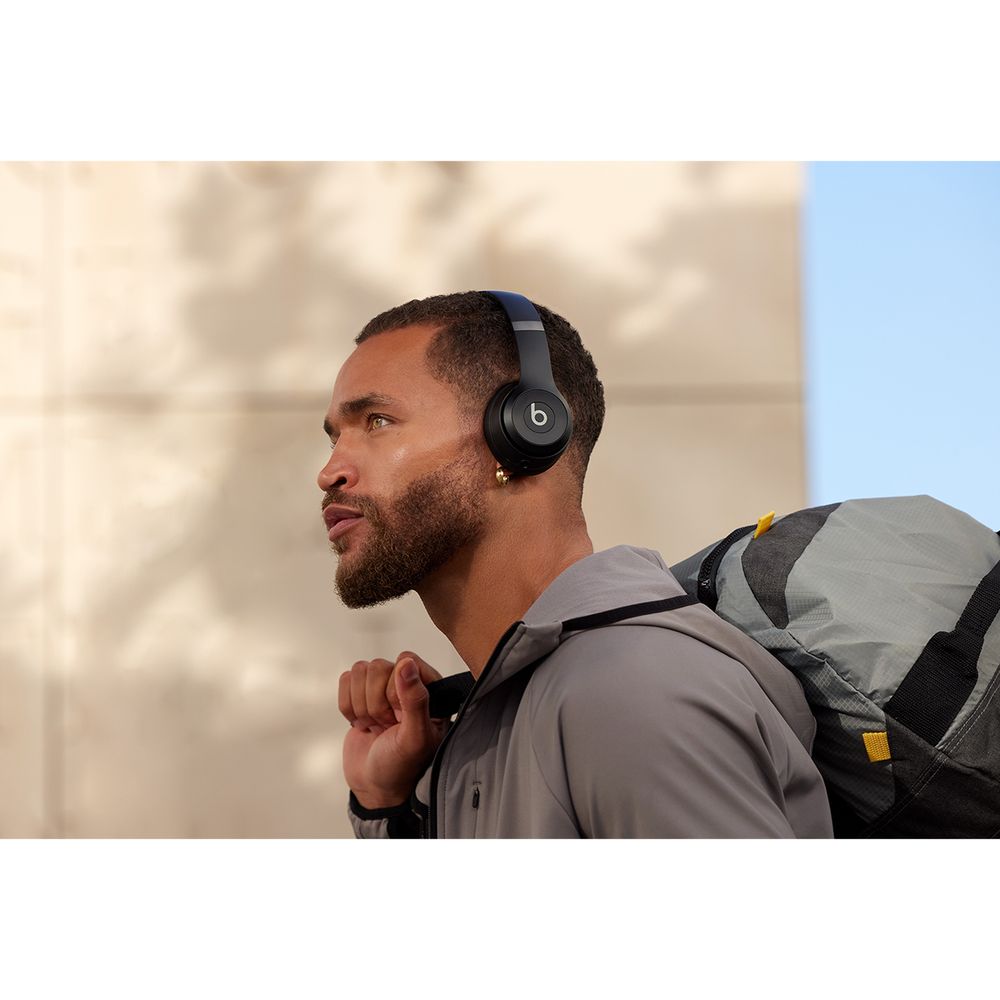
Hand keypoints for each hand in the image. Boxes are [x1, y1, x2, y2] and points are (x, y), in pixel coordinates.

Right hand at [339, 651, 445, 809]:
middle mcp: (406, 683)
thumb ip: (415, 700)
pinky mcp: (360, 694)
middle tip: (387, 726)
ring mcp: (381, 687)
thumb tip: (406, 663)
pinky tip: (362, 724)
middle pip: (378, 666)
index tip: (399, 716)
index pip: (406, 661)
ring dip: (361, 706)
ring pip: (360, 671)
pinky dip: (348, 707)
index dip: (396, 689)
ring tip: (376, 726)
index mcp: (430, 688)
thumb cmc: (402, 767)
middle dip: (376, 703)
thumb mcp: (414, 738)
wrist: (375, 786)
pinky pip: (346, 680)